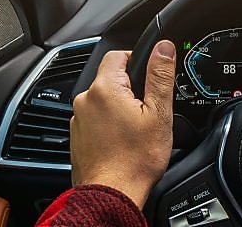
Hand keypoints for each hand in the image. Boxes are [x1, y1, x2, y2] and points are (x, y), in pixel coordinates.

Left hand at [69, 40, 176, 207]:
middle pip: (111, 79)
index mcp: (105, 88)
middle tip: (147, 112)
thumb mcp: (158, 114)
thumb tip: (164, 47)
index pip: (118, 54)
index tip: (150, 79)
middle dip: (130, 90)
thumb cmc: (135, 161)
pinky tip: (122, 142)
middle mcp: (85, 100)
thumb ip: (160, 76)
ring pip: (104, 101)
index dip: (137, 60)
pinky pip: (96, 120)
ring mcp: (78, 119)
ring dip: (119, 109)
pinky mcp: (77, 136)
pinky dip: (109, 125)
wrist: (112, 195)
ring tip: (135, 131)